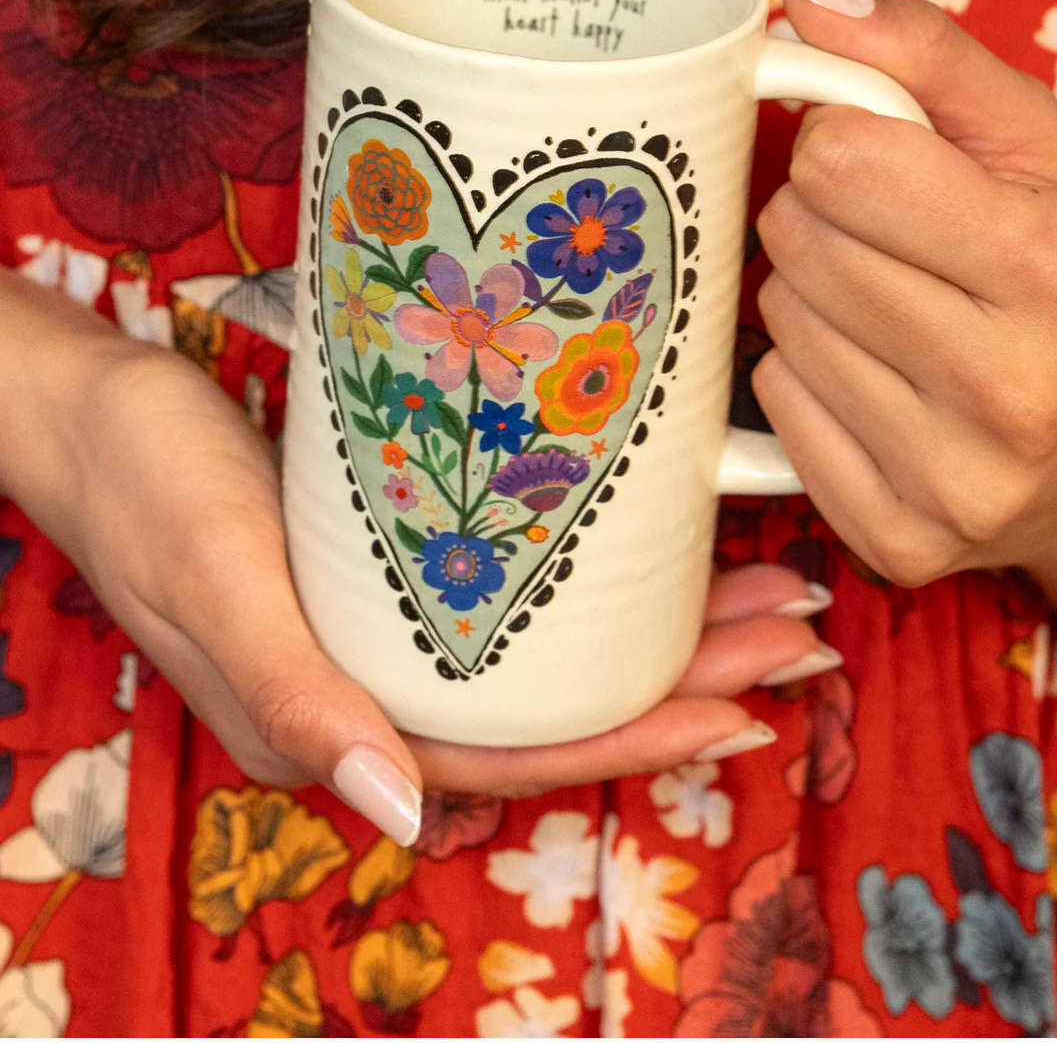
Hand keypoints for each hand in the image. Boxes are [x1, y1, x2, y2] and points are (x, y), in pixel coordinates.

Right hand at [4, 273, 829, 841]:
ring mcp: (386, 633)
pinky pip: (511, 599)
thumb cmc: (145, 486)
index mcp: (337, 724)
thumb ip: (297, 695)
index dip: (640, 739)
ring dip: (656, 630)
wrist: (95, 413)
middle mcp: (376, 692)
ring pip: (547, 656)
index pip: (519, 756)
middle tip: (794, 630)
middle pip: (556, 709)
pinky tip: (646, 551)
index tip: (747, 705)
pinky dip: (592, 584)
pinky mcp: (388, 570)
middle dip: (684, 679)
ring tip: (761, 595)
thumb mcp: (215, 577)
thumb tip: (401, 813)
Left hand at [755, 0, 1056, 602]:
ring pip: (780, 320)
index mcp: (1051, 271)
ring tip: (902, 312)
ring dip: (819, 296)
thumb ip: (927, 59)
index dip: (849, 146)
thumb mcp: (1041, 153)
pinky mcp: (895, 537)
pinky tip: (883, 382)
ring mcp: (949, 478)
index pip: (841, 162)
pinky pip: (775, 404)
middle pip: (798, 239)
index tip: (890, 165)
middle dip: (831, 219)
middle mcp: (1007, 388)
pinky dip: (811, 378)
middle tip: (901, 243)